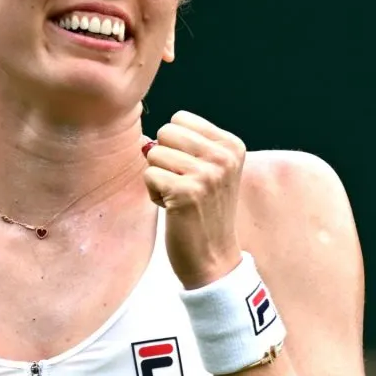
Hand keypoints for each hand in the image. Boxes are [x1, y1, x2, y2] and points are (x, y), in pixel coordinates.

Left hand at [142, 111, 245, 289]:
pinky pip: (149, 175)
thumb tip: (143, 140)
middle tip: (182, 185)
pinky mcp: (186, 192)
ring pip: (153, 153)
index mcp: (231, 145)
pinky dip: (154, 194)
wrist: (213, 257)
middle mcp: (223, 156)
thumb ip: (184, 146)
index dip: (175, 145)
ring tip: (178, 197)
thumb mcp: (209, 170)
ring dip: (158, 178)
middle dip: (164, 158)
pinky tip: (172, 208)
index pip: (180, 118)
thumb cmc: (204, 210)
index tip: (191, 171)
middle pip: (165, 132)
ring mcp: (206, 174)